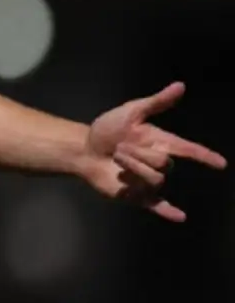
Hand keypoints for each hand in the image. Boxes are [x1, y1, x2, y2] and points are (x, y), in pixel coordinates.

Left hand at [84, 81, 226, 221]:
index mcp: (161, 143)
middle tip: (119, 148)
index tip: (221, 163)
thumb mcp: (131, 112)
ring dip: (132, 167)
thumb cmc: (106, 130)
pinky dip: (168, 212)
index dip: (205, 156)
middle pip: (164, 163)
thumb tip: (180, 85)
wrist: (82, 148)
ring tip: (117, 159)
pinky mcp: (135, 195)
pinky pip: (155, 205)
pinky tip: (180, 216)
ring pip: (154, 179)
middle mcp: (158, 163)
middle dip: (139, 154)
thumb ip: (157, 102)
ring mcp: (147, 180)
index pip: (189, 150)